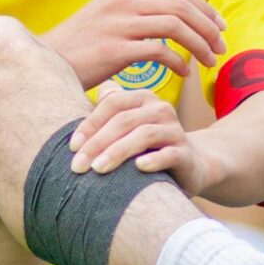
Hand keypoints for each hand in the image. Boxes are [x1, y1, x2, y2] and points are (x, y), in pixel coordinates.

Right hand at [42, 0, 226, 89]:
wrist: (45, 62)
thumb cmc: (80, 47)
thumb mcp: (108, 16)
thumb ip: (137, 12)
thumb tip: (173, 18)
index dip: (204, 7)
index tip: (220, 25)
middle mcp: (123, 1)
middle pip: (182, 6)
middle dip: (209, 26)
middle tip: (222, 46)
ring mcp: (119, 24)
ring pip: (176, 27)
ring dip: (200, 44)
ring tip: (210, 61)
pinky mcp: (115, 49)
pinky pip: (159, 51)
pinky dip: (178, 62)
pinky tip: (184, 73)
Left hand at [67, 88, 220, 191]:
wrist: (191, 165)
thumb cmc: (149, 146)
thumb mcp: (128, 128)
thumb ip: (108, 113)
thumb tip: (87, 95)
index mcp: (143, 98)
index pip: (112, 104)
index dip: (90, 124)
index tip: (72, 147)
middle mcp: (161, 109)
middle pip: (124, 120)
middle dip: (97, 143)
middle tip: (78, 165)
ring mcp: (175, 130)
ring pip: (144, 135)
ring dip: (118, 152)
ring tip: (99, 168)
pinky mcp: (185, 153)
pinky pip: (169, 154)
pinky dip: (154, 160)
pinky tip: (138, 167)